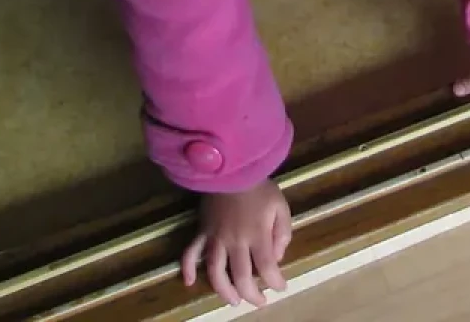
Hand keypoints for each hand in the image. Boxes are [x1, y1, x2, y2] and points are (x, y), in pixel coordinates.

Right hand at [181, 181, 291, 307]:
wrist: (231, 168)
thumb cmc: (260, 187)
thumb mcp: (281, 207)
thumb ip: (282, 233)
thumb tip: (277, 257)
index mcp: (257, 234)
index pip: (266, 266)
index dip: (275, 281)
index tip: (281, 288)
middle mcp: (235, 241)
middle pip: (241, 276)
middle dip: (251, 294)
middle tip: (259, 302)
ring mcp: (215, 238)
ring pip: (215, 271)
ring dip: (223, 290)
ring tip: (233, 301)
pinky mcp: (202, 231)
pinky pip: (190, 252)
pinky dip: (187, 268)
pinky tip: (187, 281)